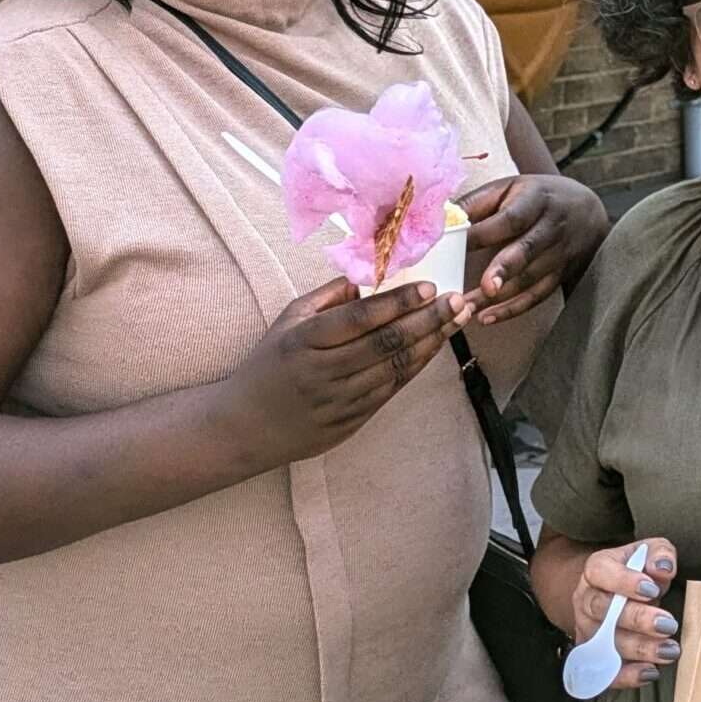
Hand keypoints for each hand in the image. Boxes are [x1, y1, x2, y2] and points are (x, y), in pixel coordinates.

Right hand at [213, 276, 471, 470]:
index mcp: (303, 342)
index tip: (430, 286)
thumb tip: (369, 273)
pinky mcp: (351, 422)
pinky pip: (392, 390)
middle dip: (428, 320)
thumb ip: (328, 296)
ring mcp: (338, 401)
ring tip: (457, 319)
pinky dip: (417, 365)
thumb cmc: (267, 365)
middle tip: (458, 299)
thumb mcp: (288, 321)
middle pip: (386, 344)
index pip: (359, 319)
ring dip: (432, 342)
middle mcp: (323, 373)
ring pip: (396, 368)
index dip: (397, 302)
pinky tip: (435, 345)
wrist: (242, 428)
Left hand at [459, 174, 605, 324]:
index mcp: (537, 199)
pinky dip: (513, 309)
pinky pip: (539, 296)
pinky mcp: (562, 274)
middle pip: (528, 249)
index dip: (481, 233)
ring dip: (499, 297)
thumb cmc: (537, 197)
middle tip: (484, 286)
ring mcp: (561, 253)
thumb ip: (477, 202)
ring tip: (467, 307)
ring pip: (530, 278)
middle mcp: (553, 226)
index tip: (450, 246)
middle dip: (505, 268)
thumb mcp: (511, 188)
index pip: (509, 218)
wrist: (588, 211)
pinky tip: (487, 317)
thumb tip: (439, 219)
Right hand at [568, 537, 682, 686]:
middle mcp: (585, 599)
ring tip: (668, 651)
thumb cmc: (638, 571)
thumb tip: (663, 568)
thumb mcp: (650, 553)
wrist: (614, 593)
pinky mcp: (591, 655)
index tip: (652, 589)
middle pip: (603, 610)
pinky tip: (649, 672)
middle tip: (668, 625)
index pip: (602, 572)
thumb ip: (659, 555)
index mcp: (596, 569)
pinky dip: (625, 675)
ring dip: (638, 649)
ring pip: (603, 642)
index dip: (625, 582)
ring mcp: (585, 628)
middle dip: (637, 619)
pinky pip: (602, 670)